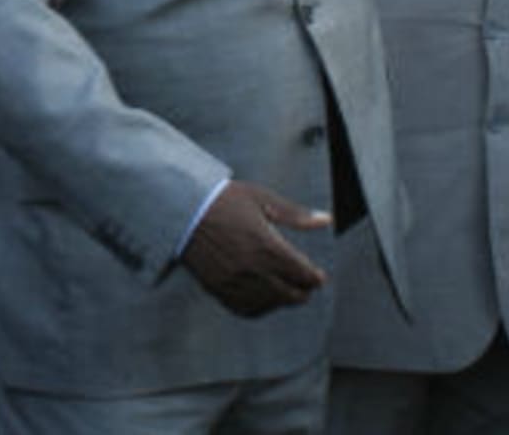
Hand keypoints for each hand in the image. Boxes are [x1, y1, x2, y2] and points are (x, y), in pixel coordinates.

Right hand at [180, 181, 329, 316]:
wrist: (182, 209)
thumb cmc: (224, 200)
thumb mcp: (261, 199)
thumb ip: (296, 214)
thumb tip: (326, 220)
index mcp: (268, 246)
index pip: (303, 275)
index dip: (315, 277)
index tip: (317, 276)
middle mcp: (253, 269)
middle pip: (291, 295)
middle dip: (303, 291)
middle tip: (306, 286)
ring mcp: (234, 282)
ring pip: (270, 304)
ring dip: (282, 300)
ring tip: (286, 292)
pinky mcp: (218, 288)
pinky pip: (245, 308)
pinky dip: (259, 307)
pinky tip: (263, 299)